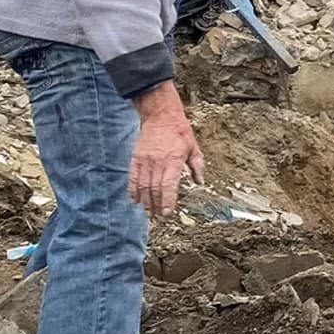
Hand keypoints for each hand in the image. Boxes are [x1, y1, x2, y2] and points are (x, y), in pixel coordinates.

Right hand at [128, 82, 203, 215]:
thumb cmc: (179, 132)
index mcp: (174, 161)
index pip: (168, 186)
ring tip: (147, 212)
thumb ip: (197, 166)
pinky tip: (134, 200)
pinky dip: (133, 190)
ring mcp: (145, 161)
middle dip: (156, 206)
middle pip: (154, 189)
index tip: (167, 213)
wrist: (160, 116)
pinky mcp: (136, 158)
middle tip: (157, 217)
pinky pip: (133, 177)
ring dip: (145, 201)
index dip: (167, 201)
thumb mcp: (194, 148)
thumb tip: (200, 182)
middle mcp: (158, 162)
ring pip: (143, 186)